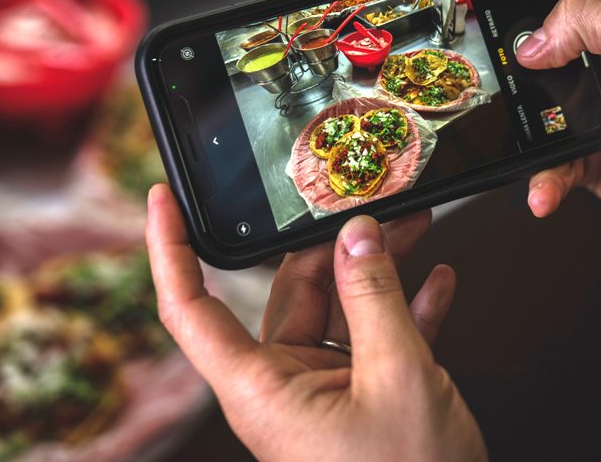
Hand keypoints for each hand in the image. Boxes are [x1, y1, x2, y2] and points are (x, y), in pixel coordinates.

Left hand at [145, 185, 486, 461]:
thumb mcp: (398, 377)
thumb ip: (376, 298)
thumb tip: (359, 235)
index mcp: (261, 389)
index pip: (190, 308)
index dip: (170, 249)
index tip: (164, 199)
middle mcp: (283, 387)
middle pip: (291, 292)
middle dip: (333, 243)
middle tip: (373, 204)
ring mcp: (323, 393)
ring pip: (340, 309)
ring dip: (380, 270)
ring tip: (413, 226)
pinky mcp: (360, 400)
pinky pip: (375, 340)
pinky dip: (406, 310)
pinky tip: (436, 282)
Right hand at [474, 0, 600, 253]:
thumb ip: (593, 20)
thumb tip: (534, 40)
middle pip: (531, 13)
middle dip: (495, 16)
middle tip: (471, 26)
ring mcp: (590, 96)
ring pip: (526, 92)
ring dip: (511, 109)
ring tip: (504, 116)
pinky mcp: (585, 148)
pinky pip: (545, 159)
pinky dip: (540, 175)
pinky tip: (544, 186)